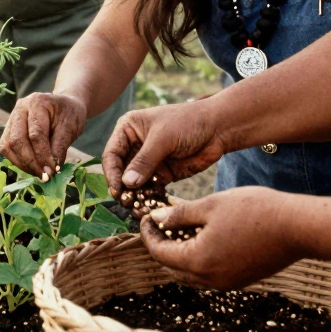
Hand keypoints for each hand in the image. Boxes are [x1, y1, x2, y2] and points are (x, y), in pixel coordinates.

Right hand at [1, 92, 88, 179]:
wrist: (65, 106)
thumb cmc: (69, 114)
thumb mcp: (71, 127)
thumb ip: (60, 147)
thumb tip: (51, 169)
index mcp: (37, 102)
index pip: (35, 134)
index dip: (43, 155)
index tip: (52, 171)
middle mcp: (20, 108)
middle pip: (17, 140)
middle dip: (31, 162)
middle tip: (45, 176)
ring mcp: (12, 118)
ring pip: (8, 146)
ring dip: (22, 164)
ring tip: (39, 173)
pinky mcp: (9, 129)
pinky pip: (6, 148)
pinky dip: (17, 161)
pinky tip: (31, 167)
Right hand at [101, 102, 226, 197]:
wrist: (218, 128)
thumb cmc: (188, 122)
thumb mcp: (163, 138)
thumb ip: (144, 161)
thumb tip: (126, 184)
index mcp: (128, 129)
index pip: (112, 155)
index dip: (112, 173)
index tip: (117, 190)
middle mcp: (134, 146)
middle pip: (121, 172)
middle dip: (123, 188)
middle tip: (127, 203)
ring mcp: (148, 162)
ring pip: (134, 184)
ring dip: (135, 197)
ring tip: (138, 209)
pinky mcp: (162, 174)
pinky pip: (150, 190)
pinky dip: (150, 199)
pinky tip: (152, 207)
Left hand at [141, 186, 300, 288]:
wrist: (297, 227)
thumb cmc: (254, 211)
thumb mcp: (210, 205)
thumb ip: (179, 214)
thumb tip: (156, 219)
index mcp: (197, 261)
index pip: (159, 253)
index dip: (148, 234)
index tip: (146, 217)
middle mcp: (209, 279)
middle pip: (172, 267)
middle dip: (162, 245)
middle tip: (160, 223)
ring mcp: (226, 282)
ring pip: (191, 273)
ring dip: (181, 253)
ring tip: (181, 228)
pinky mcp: (241, 280)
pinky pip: (210, 274)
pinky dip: (200, 259)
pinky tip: (204, 237)